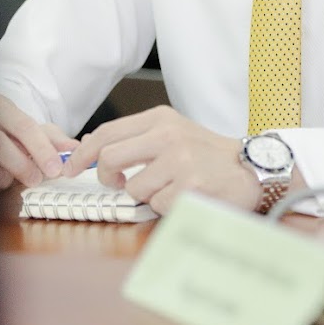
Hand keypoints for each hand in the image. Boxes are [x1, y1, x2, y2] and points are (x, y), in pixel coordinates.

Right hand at [0, 93, 77, 191]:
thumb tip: (76, 148)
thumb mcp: (35, 130)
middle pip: (1, 146)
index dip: (42, 150)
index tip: (55, 169)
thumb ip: (56, 139)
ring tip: (11, 176)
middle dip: (23, 167)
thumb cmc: (12, 133)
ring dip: (4, 179)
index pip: (24, 127)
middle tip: (36, 179)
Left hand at [61, 106, 261, 214]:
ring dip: (146, 195)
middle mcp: (168, 136)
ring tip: (170, 187)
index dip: (82, 154)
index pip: (106, 133)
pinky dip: (165, 206)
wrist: (252, 169)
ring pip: (133, 188)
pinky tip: (184, 196)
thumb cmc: (208, 154)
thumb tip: (91, 148)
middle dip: (106, 177)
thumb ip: (136, 137)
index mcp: (160, 119)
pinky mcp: (189, 187)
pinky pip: (156, 205)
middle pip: (108, 159)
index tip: (71, 167)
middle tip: (116, 183)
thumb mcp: (173, 132)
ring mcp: (179, 161)